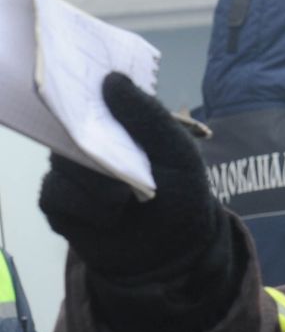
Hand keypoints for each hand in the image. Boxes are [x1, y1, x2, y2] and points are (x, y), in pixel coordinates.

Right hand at [39, 73, 224, 281]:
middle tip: (118, 162)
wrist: (178, 252)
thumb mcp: (178, 154)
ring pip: (63, 163)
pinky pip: (56, 194)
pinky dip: (88, 208)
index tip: (86, 81)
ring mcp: (69, 172)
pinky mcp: (59, 203)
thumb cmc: (181, 197)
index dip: (83, 87)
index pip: (88, 94)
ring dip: (99, 183)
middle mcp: (86, 142)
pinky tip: (112, 216)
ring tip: (127, 199)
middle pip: (69, 127)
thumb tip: (112, 79)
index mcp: (115, 124)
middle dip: (94, 144)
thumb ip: (150, 117)